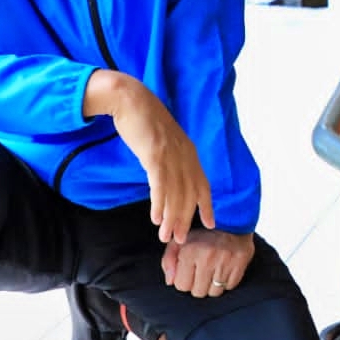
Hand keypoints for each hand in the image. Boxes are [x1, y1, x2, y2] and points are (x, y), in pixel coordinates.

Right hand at [93, 72, 214, 244]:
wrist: (130, 100)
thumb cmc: (143, 121)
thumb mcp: (163, 141)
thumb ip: (170, 157)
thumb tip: (169, 177)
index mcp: (189, 152)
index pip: (202, 184)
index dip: (206, 205)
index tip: (209, 224)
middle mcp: (184, 155)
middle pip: (189, 194)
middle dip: (184, 219)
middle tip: (179, 239)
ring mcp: (171, 154)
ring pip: (175, 193)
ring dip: (171, 217)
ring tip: (165, 236)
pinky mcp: (154, 154)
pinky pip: (160, 185)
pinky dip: (159, 203)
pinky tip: (155, 218)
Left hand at [162, 231, 255, 297]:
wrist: (232, 224)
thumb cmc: (203, 237)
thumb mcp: (180, 242)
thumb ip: (168, 260)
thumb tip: (170, 281)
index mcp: (190, 251)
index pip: (181, 285)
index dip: (184, 281)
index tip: (190, 272)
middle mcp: (207, 257)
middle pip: (198, 292)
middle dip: (198, 285)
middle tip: (202, 272)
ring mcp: (225, 261)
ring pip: (214, 292)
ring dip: (212, 286)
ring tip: (213, 272)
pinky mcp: (239, 264)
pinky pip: (230, 286)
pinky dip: (226, 282)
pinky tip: (224, 270)